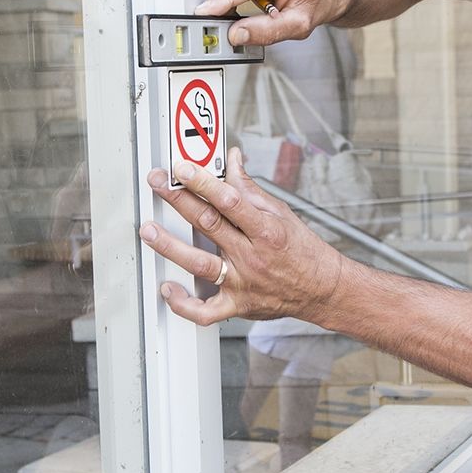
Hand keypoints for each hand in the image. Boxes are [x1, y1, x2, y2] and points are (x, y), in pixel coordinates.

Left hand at [139, 147, 346, 326]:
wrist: (322, 290)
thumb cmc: (302, 251)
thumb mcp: (281, 213)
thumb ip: (250, 189)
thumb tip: (232, 161)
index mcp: (266, 230)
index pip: (229, 201)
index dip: (203, 182)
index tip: (182, 168)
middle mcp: (252, 256)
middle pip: (209, 225)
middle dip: (178, 200)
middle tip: (157, 183)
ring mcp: (243, 283)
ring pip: (200, 265)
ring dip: (170, 247)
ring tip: (148, 230)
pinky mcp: (237, 305)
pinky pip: (205, 311)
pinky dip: (183, 304)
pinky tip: (168, 289)